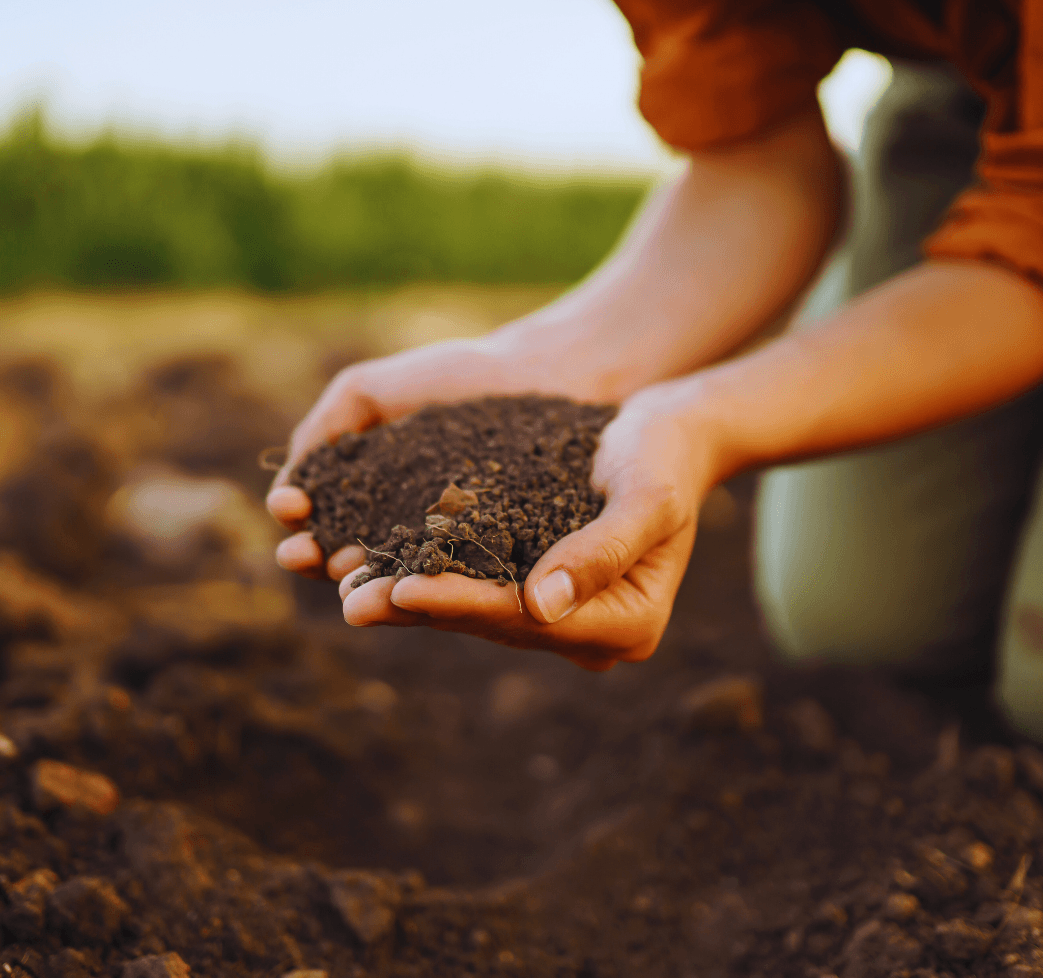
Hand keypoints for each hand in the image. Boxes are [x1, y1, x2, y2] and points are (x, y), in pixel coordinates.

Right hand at [266, 339, 505, 577]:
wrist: (533, 374)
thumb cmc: (450, 378)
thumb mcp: (369, 391)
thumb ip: (324, 428)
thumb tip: (288, 486)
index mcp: (364, 493)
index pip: (317, 515)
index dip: (296, 515)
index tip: (288, 506)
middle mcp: (396, 527)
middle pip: (343, 553)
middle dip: (314, 556)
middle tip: (300, 552)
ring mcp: (441, 546)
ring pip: (391, 573)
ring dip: (360, 579)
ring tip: (342, 572)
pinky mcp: (488, 557)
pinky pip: (453, 574)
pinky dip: (426, 580)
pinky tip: (405, 577)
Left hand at [337, 378, 717, 669]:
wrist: (668, 436)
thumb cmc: (664, 457)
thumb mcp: (647, 496)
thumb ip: (603, 550)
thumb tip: (541, 605)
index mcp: (629, 623)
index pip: (530, 619)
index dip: (464, 604)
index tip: (403, 588)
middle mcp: (593, 632)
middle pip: (496, 624)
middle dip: (423, 609)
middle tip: (352, 601)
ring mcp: (565, 615)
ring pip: (478, 612)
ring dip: (414, 600)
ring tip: (348, 588)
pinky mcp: (539, 587)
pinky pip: (478, 587)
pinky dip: (431, 576)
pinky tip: (379, 565)